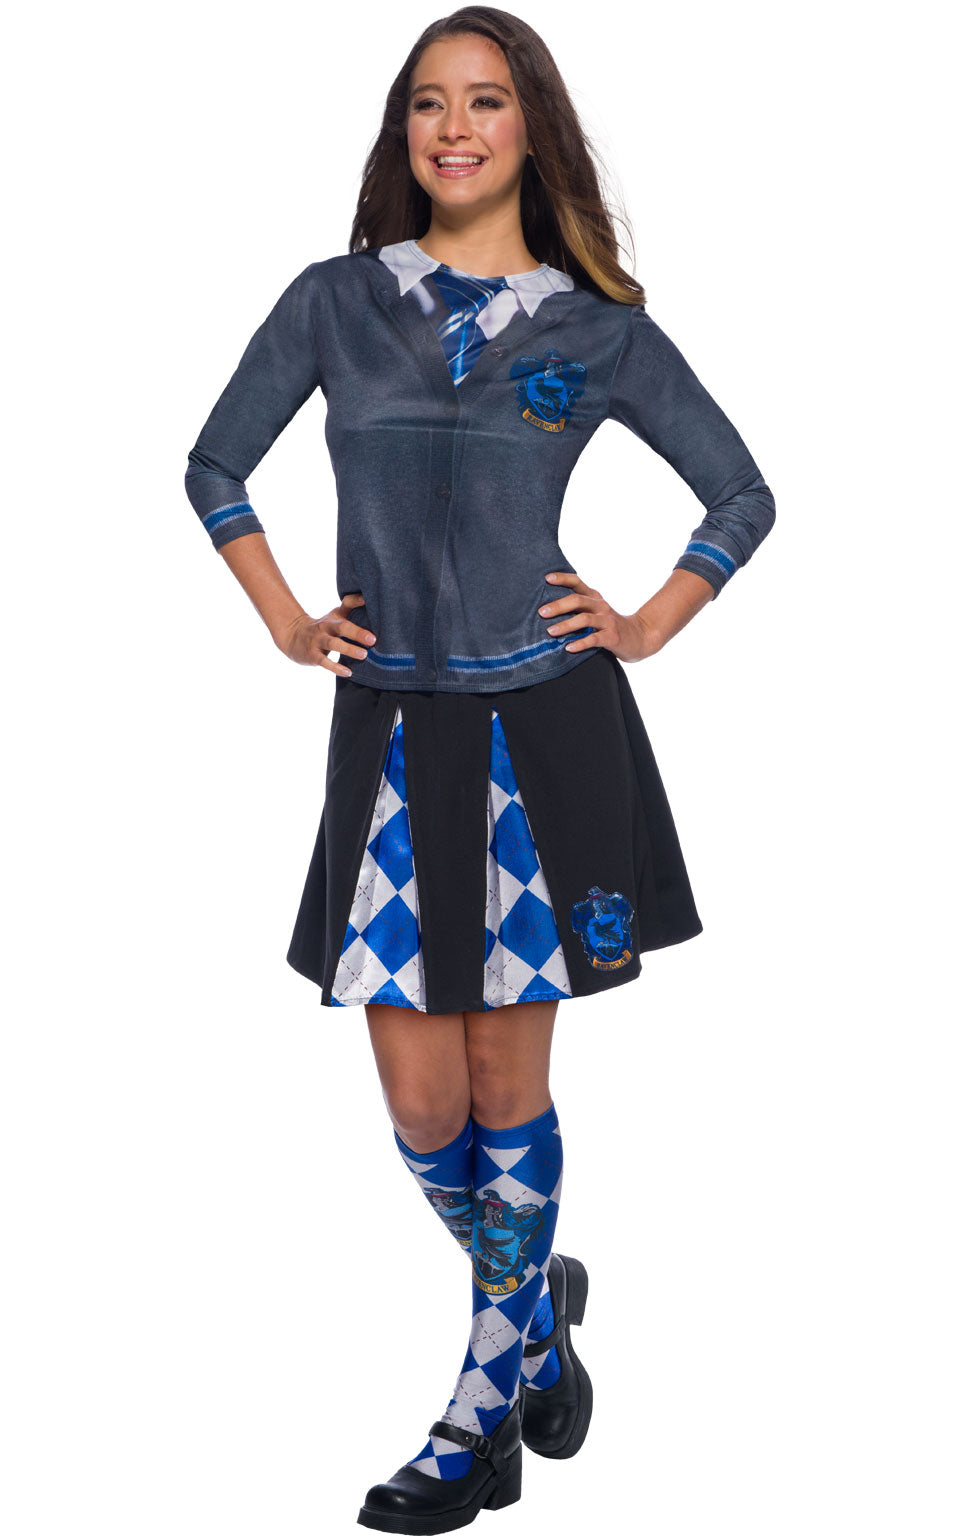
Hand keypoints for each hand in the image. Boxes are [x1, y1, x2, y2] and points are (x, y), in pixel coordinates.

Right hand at [274, 593, 375, 674]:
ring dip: (349, 649)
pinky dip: (336, 667)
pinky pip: (325, 662)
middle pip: (341, 627)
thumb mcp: (335, 615)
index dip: (355, 602)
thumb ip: (350, 606)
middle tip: (373, 640)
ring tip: (364, 655)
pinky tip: (348, 672)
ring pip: (334, 644)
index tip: (368, 602)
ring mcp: (318, 641)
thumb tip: (366, 597)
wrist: (294, 636)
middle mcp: (326, 628)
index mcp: (334, 618)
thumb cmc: (323, 627)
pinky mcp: (313, 655)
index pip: (346, 606)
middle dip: (357, 633)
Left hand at [538, 571, 661, 663]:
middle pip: (578, 600)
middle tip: (541, 612)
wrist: (640, 637)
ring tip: (550, 632)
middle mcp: (600, 606)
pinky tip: (568, 648)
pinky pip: (594, 639)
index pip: (577, 582)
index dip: (563, 578)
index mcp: (594, 598)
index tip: (546, 579)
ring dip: (566, 625)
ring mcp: (607, 621)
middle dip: (558, 606)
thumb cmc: (610, 625)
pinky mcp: (612, 637)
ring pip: (585, 619)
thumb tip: (546, 609)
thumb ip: (578, 608)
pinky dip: (580, 643)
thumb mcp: (596, 611)